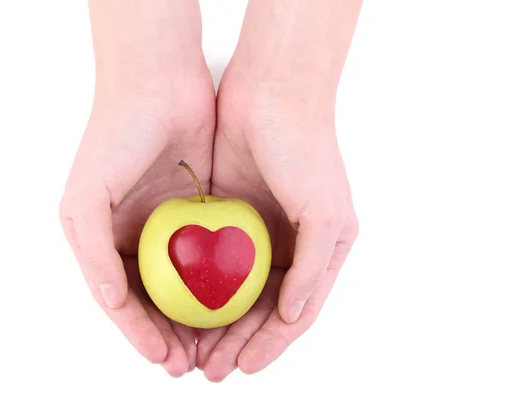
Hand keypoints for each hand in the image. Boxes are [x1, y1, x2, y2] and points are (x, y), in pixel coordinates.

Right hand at [59, 0, 214, 376]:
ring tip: (215, 348)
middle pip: (156, 301)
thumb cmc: (115, 136)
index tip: (165, 360)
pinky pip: (210, 257)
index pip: (122, 302)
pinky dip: (219, 284)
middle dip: (172, 336)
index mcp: (103, 239)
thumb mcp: (87, 199)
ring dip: (198, 319)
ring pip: (187, 285)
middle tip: (194, 366)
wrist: (159, 82)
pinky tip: (234, 307)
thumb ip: (93, 254)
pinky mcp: (199, 210)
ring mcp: (169, 225)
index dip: (141, 335)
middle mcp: (135, 236)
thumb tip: (110, 303)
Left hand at [197, 36, 359, 381]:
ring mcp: (255, 232)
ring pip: (232, 292)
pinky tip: (181, 309)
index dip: (270, 345)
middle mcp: (287, 246)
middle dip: (237, 342)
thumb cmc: (306, 150)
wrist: (271, 93)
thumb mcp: (325, 214)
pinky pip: (210, 262)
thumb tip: (293, 318)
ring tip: (191, 351)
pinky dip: (198, 289)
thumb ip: (313, 269)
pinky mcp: (225, 214)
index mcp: (319, 251)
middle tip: (209, 368)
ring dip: (214, 324)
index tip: (244, 367)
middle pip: (260, 310)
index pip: (294, 313)